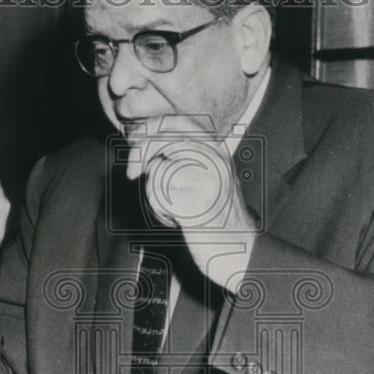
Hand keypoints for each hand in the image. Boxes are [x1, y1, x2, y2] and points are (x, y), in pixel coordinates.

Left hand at [138, 128, 257, 291]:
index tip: (134, 141)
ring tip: (173, 209)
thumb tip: (140, 139)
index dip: (150, 127)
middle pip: (163, 139)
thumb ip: (181, 156)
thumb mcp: (206, 177)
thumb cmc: (217, 218)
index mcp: (217, 150)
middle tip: (132, 173)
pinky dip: (158, 210)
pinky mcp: (196, 204)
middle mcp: (215, 160)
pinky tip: (177, 221)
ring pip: (157, 170)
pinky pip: (158, 196)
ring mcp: (207, 181)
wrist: (242, 252)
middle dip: (139, 153)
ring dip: (154, 192)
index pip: (178, 121)